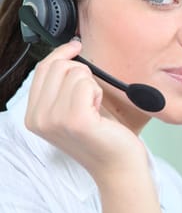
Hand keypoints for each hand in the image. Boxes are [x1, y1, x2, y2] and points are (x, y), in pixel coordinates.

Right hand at [25, 40, 148, 182]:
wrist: (118, 166)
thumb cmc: (102, 136)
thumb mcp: (72, 109)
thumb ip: (61, 87)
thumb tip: (67, 51)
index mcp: (34, 116)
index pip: (42, 69)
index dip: (61, 53)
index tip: (76, 46)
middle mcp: (39, 119)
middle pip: (57, 66)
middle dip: (81, 72)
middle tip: (92, 95)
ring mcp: (55, 120)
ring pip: (75, 73)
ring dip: (92, 86)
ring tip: (95, 108)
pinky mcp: (76, 120)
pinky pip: (87, 84)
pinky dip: (98, 93)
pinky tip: (99, 112)